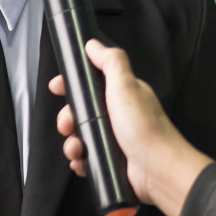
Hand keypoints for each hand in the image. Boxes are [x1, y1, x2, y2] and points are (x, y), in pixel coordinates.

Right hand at [49, 40, 211, 215]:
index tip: (57, 87)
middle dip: (67, 118)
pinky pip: (87, 156)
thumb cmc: (145, 128)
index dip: (72, 84)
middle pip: (81, 111)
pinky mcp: (112, 158)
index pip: (91, 82)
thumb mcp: (125, 85)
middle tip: (67, 125)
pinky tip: (81, 161)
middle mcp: (118, 115)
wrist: (158, 169)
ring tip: (76, 149)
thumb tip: (94, 45)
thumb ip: (110, 61)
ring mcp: (115, 138)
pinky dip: (80, 159)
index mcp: (121, 93)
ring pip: (81, 135)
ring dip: (72, 143)